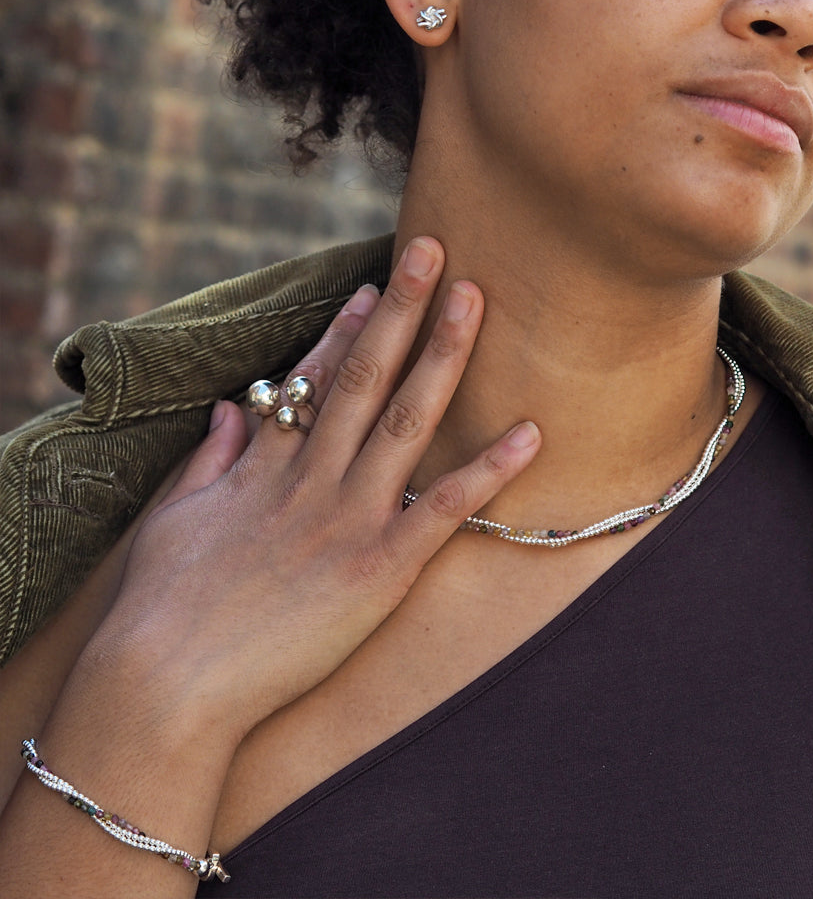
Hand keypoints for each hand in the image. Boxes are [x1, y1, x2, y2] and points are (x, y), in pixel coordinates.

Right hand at [93, 237, 539, 745]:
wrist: (162, 685)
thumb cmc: (158, 610)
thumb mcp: (174, 519)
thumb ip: (209, 460)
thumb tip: (229, 411)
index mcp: (264, 467)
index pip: (315, 382)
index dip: (348, 330)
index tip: (377, 287)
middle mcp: (311, 478)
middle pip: (365, 377)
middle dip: (403, 310)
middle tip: (436, 250)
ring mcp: (347, 519)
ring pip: (407, 420)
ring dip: (444, 356)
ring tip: (475, 300)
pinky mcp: (377, 571)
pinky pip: (442, 510)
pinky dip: (488, 470)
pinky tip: (530, 433)